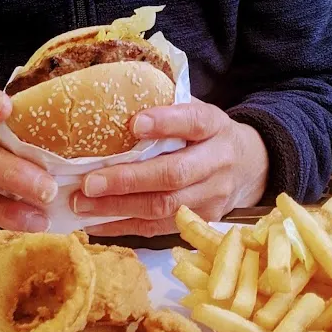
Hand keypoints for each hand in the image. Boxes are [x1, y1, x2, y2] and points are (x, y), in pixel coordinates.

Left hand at [73, 100, 268, 235]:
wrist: (249, 167)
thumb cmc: (206, 135)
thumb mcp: (196, 112)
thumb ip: (166, 107)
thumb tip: (110, 103)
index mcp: (214, 126)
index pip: (193, 122)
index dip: (165, 123)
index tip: (134, 123)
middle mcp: (218, 162)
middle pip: (173, 175)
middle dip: (127, 180)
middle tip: (88, 183)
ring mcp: (213, 196)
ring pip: (164, 207)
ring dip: (118, 208)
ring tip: (82, 204)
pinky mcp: (203, 220)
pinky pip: (159, 228)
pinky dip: (124, 226)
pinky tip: (95, 222)